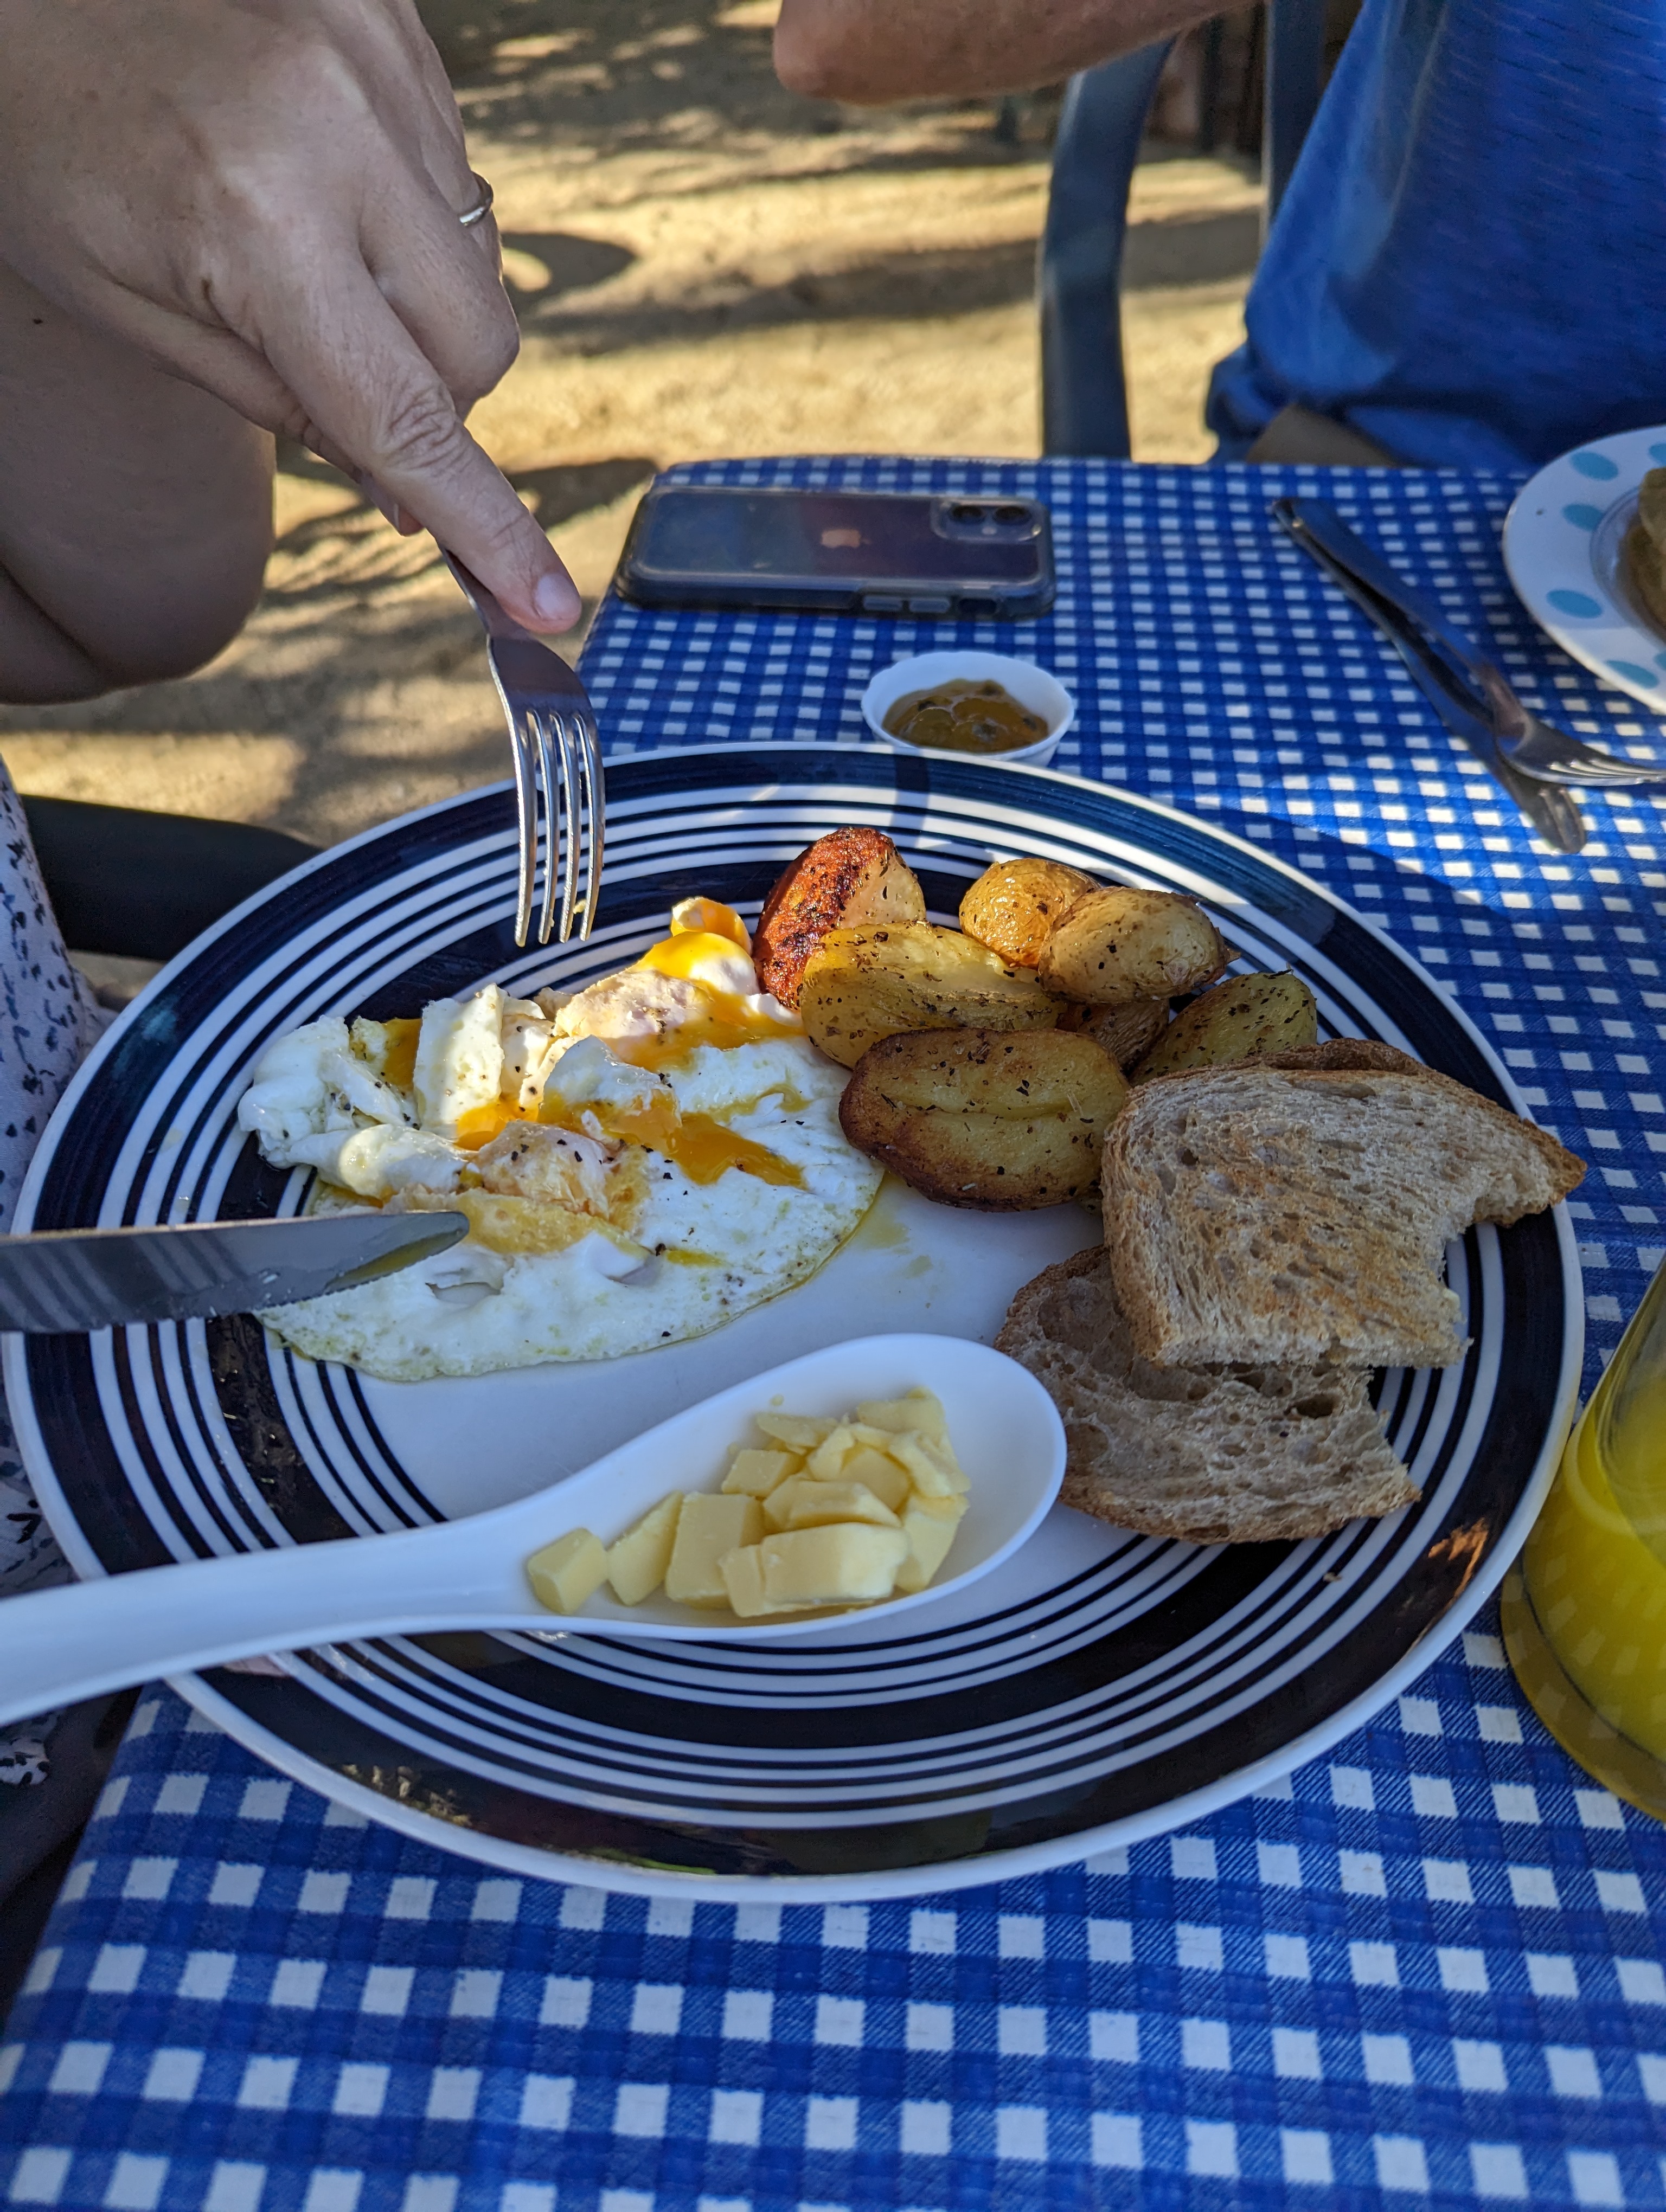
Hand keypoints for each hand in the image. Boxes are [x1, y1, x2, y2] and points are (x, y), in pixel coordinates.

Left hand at [0, 0, 579, 632]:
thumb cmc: (41, 140)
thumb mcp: (129, 310)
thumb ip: (279, 404)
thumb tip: (406, 487)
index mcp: (256, 218)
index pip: (405, 416)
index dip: (483, 523)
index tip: (545, 603)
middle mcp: (338, 127)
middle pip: (478, 344)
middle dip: (433, 394)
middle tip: (344, 380)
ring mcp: (376, 56)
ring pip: (477, 259)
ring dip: (414, 290)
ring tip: (304, 237)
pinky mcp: (393, 15)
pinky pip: (453, 163)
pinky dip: (404, 202)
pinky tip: (320, 171)